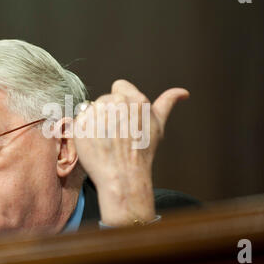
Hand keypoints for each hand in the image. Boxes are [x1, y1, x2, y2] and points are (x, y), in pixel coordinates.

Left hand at [73, 79, 188, 225]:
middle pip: (106, 99)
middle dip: (109, 113)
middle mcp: (116, 102)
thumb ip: (167, 103)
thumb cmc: (142, 153)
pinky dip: (85, 131)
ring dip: (97, 122)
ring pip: (92, 109)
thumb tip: (183, 93)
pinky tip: (95, 143)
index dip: (122, 102)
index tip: (125, 119)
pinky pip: (81, 121)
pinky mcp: (81, 124)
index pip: (120, 86)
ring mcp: (97, 112)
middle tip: (117, 134)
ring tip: (107, 140)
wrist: (122, 176)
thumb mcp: (157, 126)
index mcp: (136, 99)